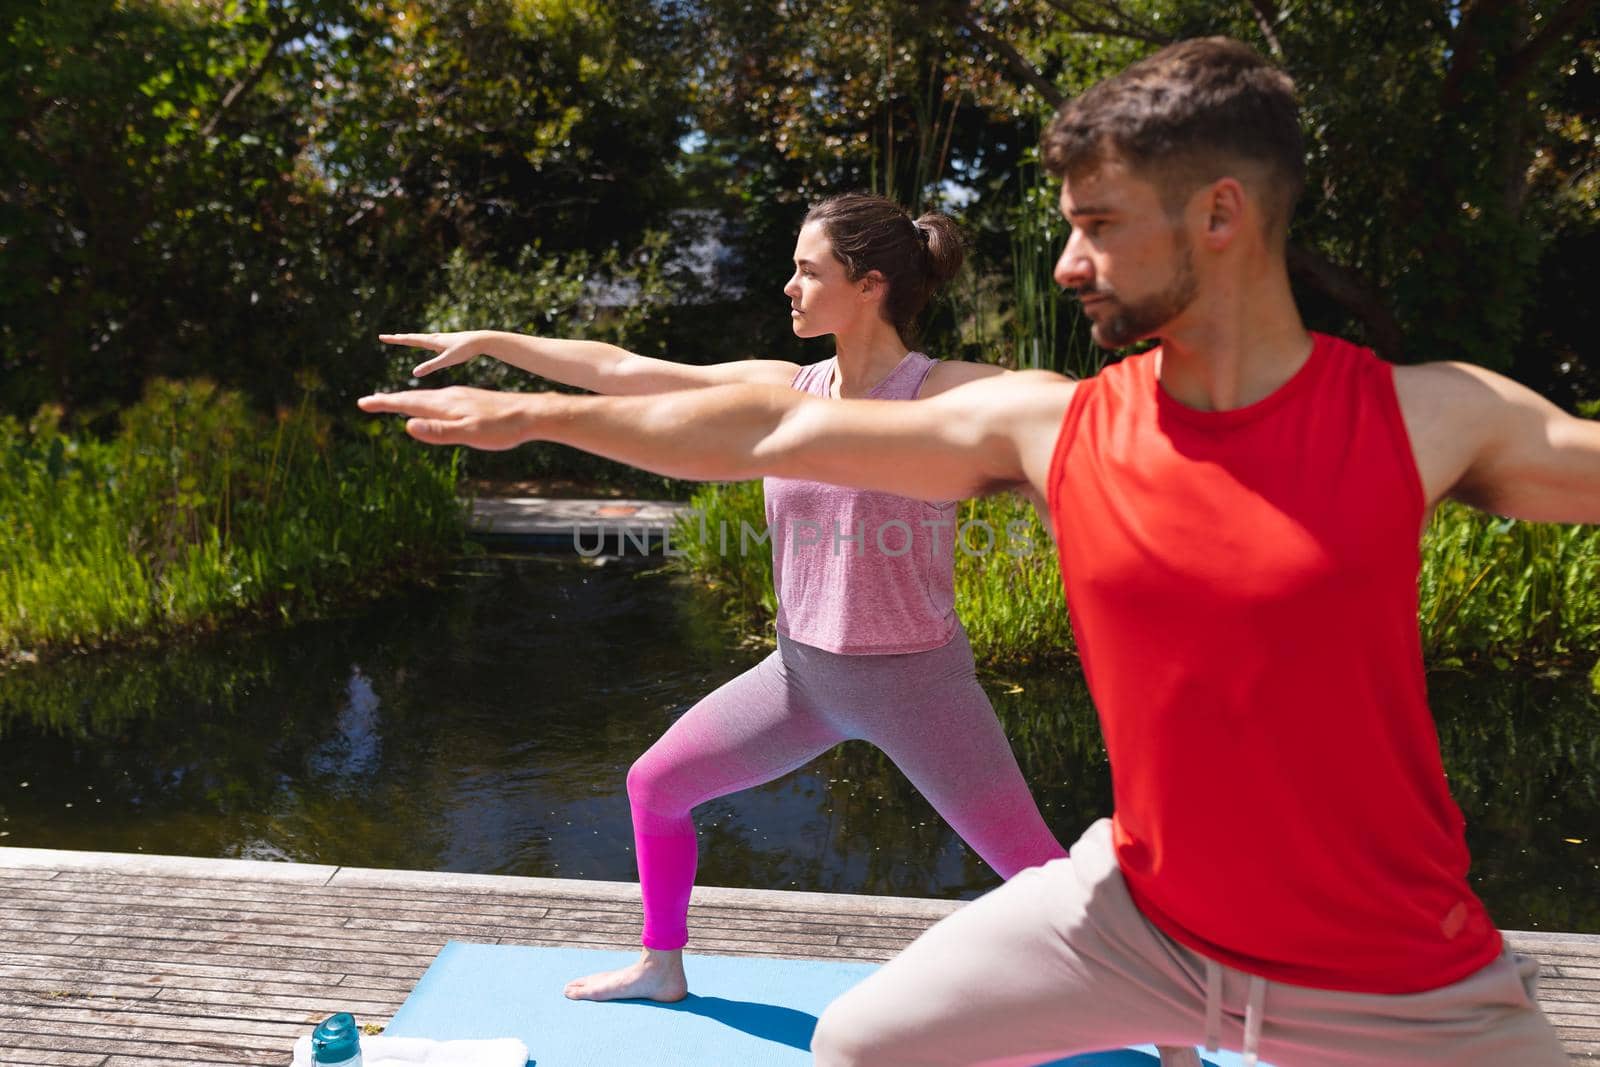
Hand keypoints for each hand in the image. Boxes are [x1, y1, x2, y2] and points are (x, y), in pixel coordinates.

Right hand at [357, 386, 539, 449]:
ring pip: (426, 398)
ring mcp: (459, 397)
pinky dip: (424, 402)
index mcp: (445, 404)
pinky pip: (438, 400)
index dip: (384, 403)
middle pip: (412, 397)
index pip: (407, 403)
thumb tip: (408, 426)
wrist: (530, 414)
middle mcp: (449, 396)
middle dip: (388, 400)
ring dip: (405, 400)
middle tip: (367, 402)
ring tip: (391, 403)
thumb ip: (439, 431)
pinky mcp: (469, 400)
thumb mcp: (470, 433)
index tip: (362, 403)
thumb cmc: (501, 428)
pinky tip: (429, 407)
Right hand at [379, 331, 491, 377]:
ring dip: (409, 338)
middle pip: (412, 338)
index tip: (381, 337)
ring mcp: (440, 339)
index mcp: (432, 341)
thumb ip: (431, 366)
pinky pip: (430, 341)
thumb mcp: (446, 360)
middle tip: (385, 337)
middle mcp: (434, 338)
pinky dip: (422, 341)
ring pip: (421, 338)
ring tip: (402, 338)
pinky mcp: (447, 342)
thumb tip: (414, 373)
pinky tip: (427, 343)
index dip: (395, 339)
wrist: (481, 340)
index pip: (409, 340)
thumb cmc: (464, 350)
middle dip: (398, 338)